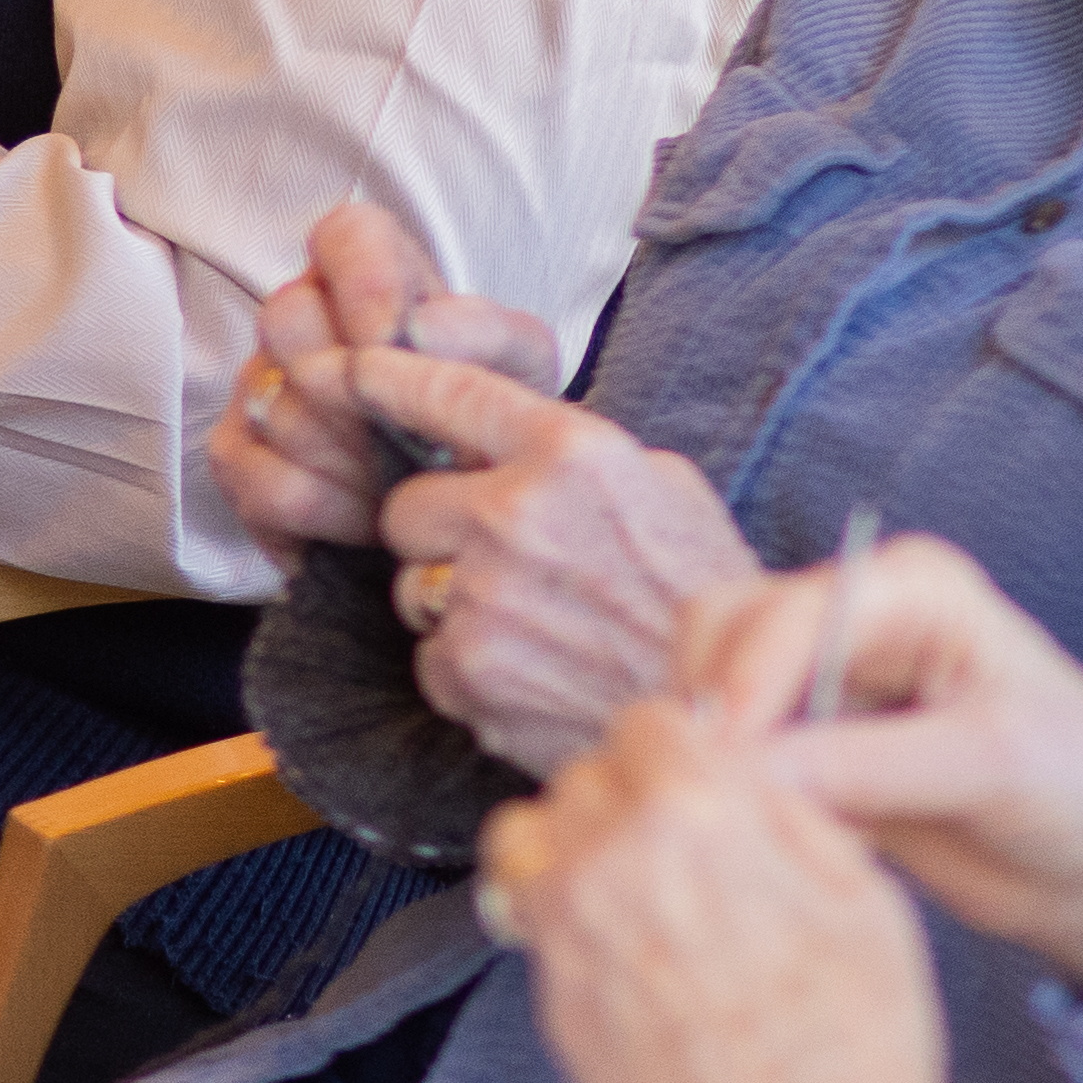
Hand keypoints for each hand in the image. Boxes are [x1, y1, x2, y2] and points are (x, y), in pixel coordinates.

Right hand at [213, 198, 549, 553]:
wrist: (462, 503)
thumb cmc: (484, 416)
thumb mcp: (518, 369)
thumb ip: (486, 333)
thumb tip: (423, 327)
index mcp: (371, 273)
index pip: (345, 235)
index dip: (365, 285)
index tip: (395, 340)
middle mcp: (301, 318)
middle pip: (287, 320)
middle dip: (358, 392)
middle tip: (409, 431)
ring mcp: (257, 386)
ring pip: (280, 410)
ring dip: (355, 463)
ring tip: (403, 482)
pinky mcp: (236, 457)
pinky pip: (266, 483)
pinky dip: (329, 511)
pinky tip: (366, 518)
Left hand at [352, 348, 750, 778]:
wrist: (727, 712)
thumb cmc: (701, 597)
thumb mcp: (664, 488)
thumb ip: (575, 453)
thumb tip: (503, 431)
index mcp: (572, 454)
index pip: (451, 393)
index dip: (392, 379)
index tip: (355, 369)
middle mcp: (517, 515)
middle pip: (405, 506)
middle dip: (438, 531)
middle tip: (503, 559)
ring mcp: (484, 596)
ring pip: (412, 584)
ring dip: (453, 602)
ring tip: (535, 621)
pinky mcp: (466, 670)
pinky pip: (430, 655)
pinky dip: (468, 667)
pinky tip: (533, 669)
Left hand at [478, 689, 976, 1082]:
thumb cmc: (860, 1050)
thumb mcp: (864, 896)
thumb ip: (785, 810)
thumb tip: (737, 763)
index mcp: (700, 814)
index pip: (650, 722)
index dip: (681, 747)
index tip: (698, 774)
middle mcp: (612, 860)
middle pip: (585, 777)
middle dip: (629, 797)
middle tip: (679, 845)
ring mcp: (566, 932)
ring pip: (532, 839)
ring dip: (573, 848)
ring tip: (634, 889)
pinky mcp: (547, 997)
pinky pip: (527, 918)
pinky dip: (560, 915)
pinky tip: (624, 953)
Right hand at [681, 533, 1082, 994]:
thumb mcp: (987, 767)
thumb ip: (862, 765)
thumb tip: (739, 775)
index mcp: (910, 588)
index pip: (782, 615)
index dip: (740, 688)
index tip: (724, 770)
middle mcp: (856, 615)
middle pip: (721, 631)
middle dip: (711, 709)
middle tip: (725, 799)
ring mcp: (826, 679)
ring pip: (707, 686)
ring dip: (714, 751)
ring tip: (758, 821)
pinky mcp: (810, 742)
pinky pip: (729, 749)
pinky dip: (731, 785)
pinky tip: (775, 833)